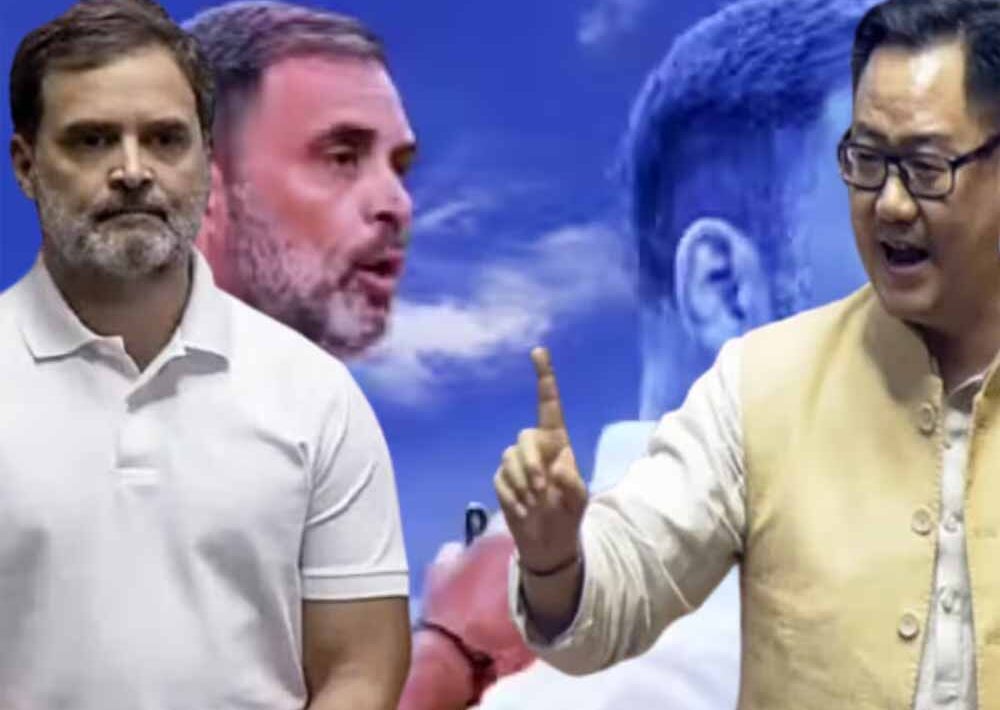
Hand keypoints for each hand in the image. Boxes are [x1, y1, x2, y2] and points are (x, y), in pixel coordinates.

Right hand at [493, 347, 587, 572]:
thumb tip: (556, 465)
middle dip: (530, 463)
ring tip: (535, 503)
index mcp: (557, 443)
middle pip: (524, 437)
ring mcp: (516, 463)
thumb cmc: (568, 515)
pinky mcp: (502, 479)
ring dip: (522, 483)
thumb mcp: (578, 500)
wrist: (548, 542)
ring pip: (509, 458)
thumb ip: (571, 481)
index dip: (544, 378)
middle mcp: (535, 447)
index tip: (538, 351)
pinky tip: (523, 509)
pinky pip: (501, 480)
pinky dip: (512, 496)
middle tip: (540, 489)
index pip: (549, 406)